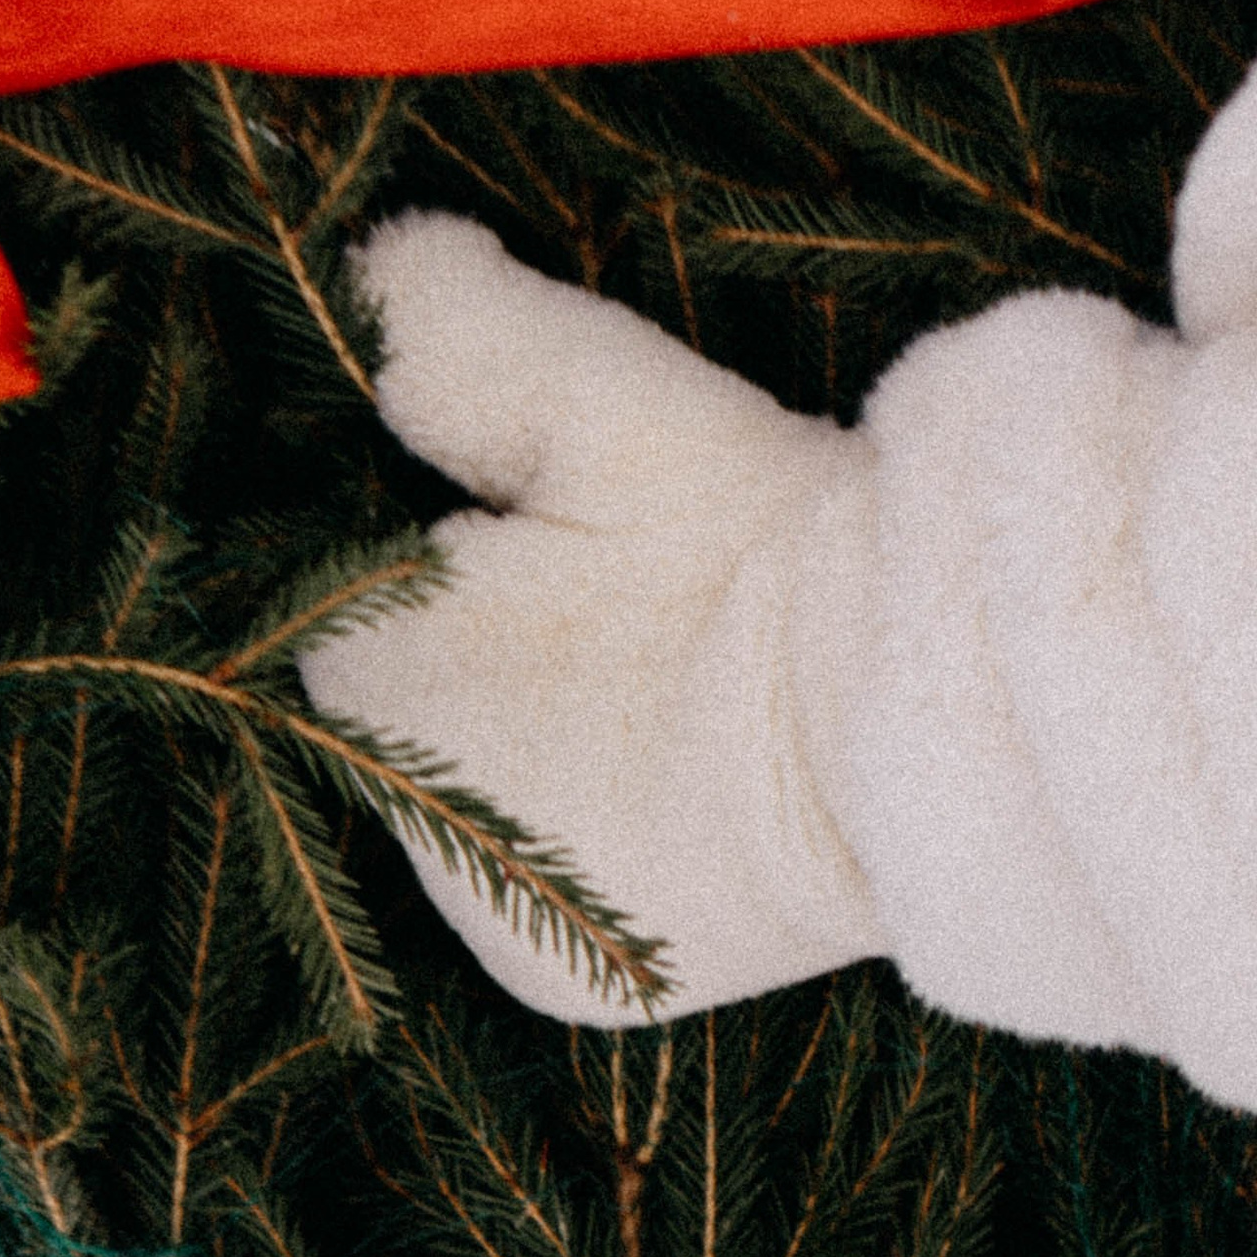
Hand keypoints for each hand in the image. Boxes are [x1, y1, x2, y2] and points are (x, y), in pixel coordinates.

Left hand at [302, 212, 882, 1024]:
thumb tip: (368, 266)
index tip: (510, 504)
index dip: (415, 533)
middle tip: (611, 583)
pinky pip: (552, 886)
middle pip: (399, 705)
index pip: (327, 599)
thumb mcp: (602, 398)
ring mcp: (510, 937)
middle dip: (470, 639)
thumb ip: (453, 331)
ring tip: (652, 666)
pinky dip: (588, 821)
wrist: (929, 722)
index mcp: (384, 690)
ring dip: (527, 736)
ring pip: (477, 796)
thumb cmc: (748, 542)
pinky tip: (670, 761)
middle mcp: (417, 842)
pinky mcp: (596, 990)